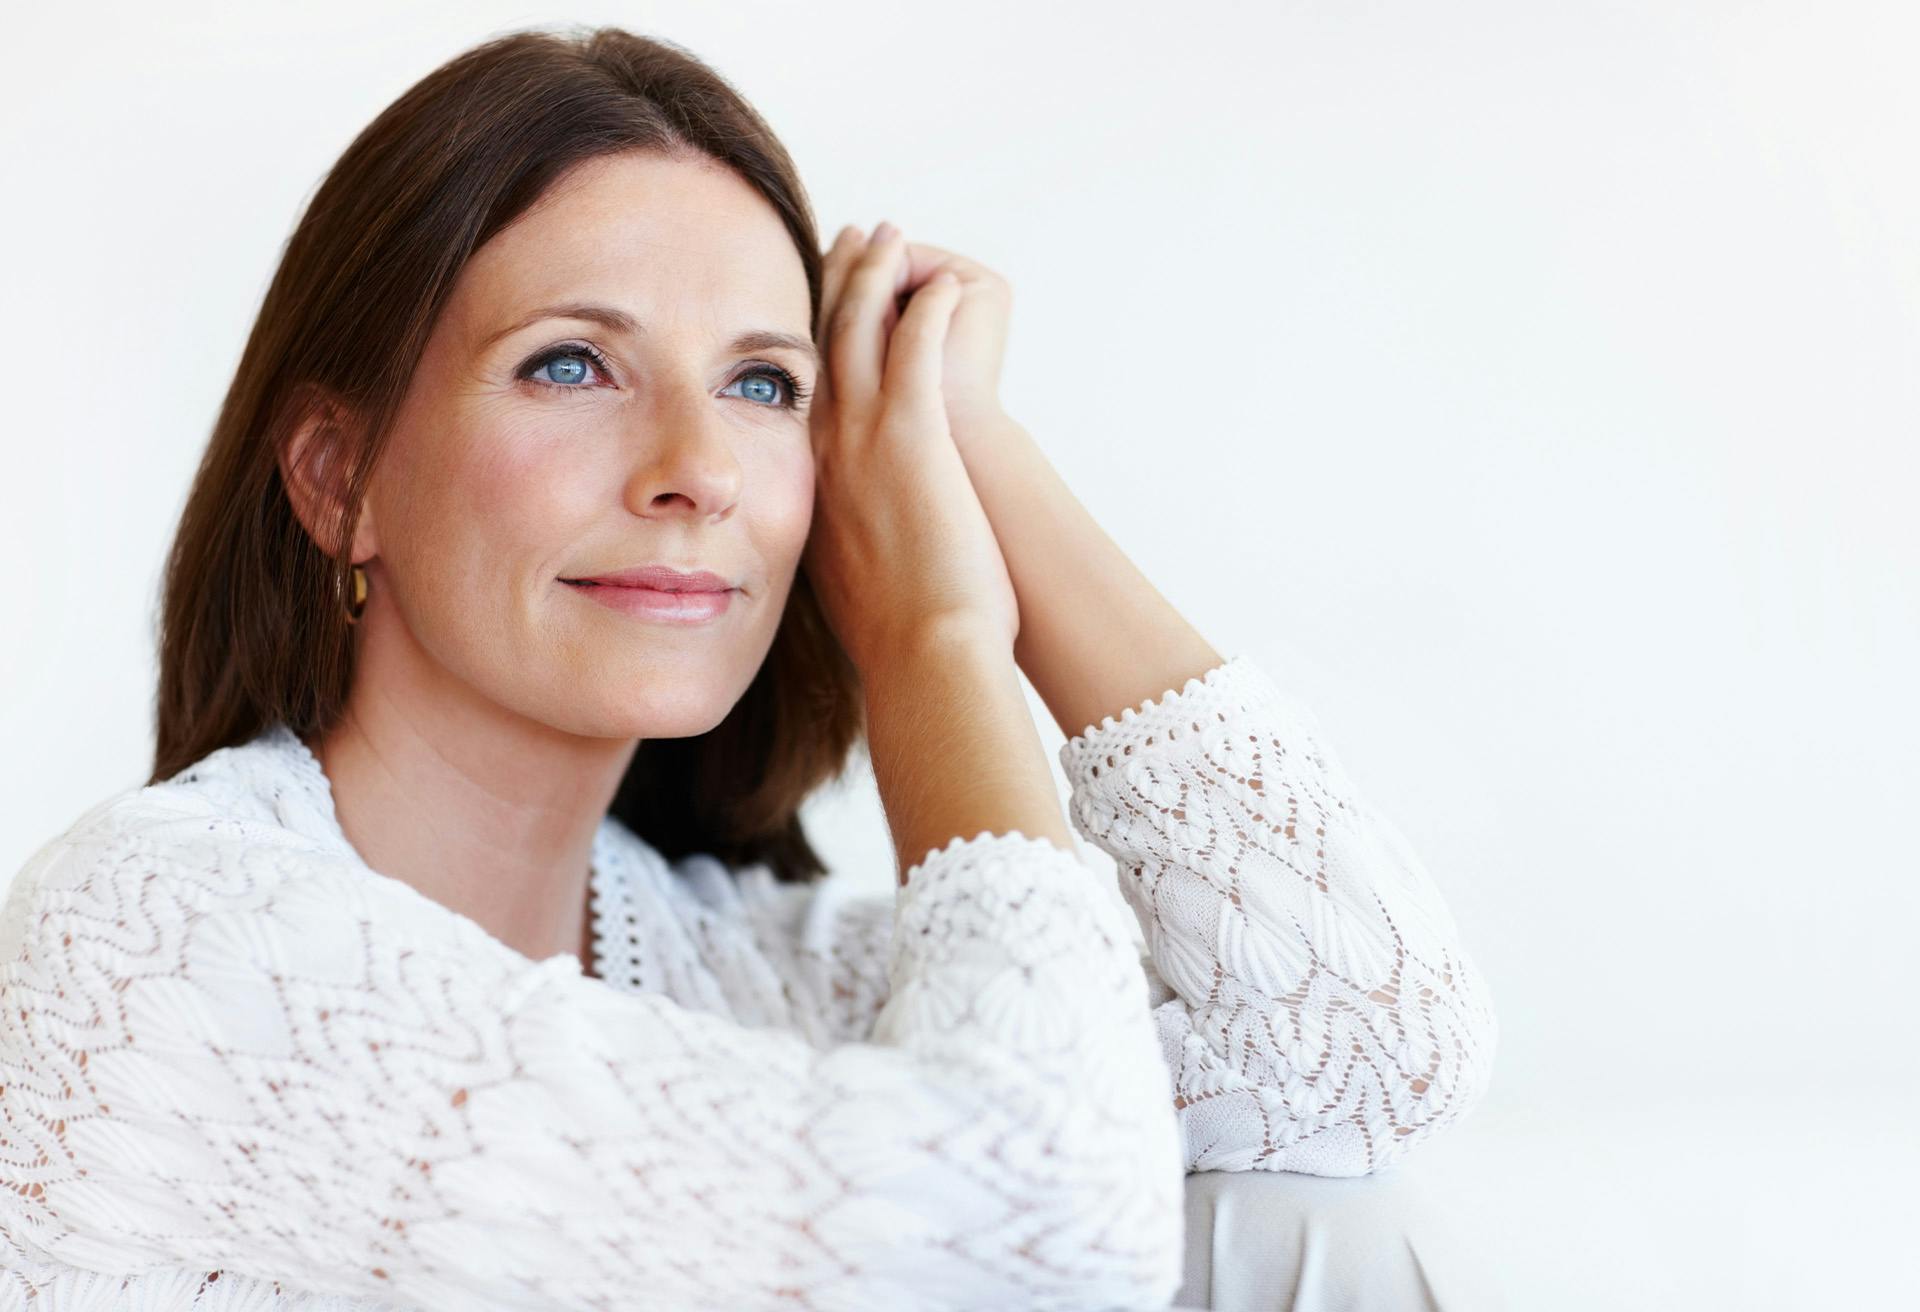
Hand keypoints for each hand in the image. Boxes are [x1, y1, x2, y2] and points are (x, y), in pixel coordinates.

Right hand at [802, 223, 1020, 675]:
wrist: (924, 654)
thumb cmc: (898, 637)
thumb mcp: (845, 590)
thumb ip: (840, 557)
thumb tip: (850, 570)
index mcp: (807, 483)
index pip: (798, 390)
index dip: (803, 336)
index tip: (813, 302)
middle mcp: (823, 450)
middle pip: (816, 341)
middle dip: (829, 282)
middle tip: (845, 240)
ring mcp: (865, 437)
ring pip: (858, 328)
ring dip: (873, 273)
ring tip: (887, 235)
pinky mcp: (915, 432)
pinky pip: (917, 344)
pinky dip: (928, 306)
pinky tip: (944, 282)